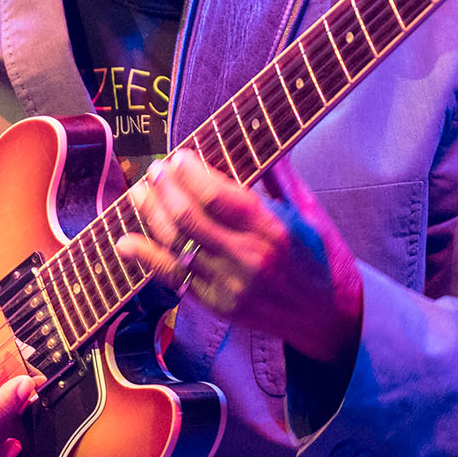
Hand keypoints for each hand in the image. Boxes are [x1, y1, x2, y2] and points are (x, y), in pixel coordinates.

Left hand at [115, 150, 363, 364]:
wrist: (330, 319)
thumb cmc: (323, 259)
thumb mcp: (311, 212)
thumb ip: (281, 176)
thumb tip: (263, 138)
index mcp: (275, 230)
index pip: (218, 196)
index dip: (190, 174)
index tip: (178, 156)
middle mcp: (249, 259)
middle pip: (189, 219)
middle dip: (164, 189)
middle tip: (155, 170)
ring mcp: (230, 286)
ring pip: (175, 246)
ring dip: (151, 215)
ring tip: (140, 193)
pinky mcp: (217, 306)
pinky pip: (173, 279)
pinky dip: (146, 258)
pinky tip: (128, 241)